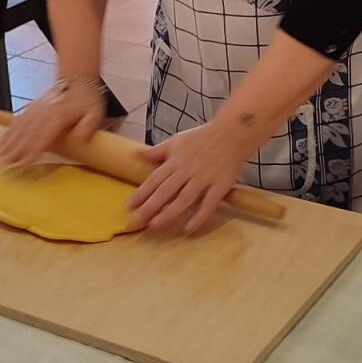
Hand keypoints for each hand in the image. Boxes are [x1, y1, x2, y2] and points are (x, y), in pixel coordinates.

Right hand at [0, 78, 106, 165]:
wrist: (78, 80)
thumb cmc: (87, 100)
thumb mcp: (95, 112)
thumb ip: (89, 126)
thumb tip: (80, 139)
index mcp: (60, 116)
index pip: (44, 135)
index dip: (34, 149)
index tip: (25, 162)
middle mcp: (45, 112)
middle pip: (29, 133)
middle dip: (17, 149)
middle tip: (8, 163)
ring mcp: (37, 109)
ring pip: (20, 127)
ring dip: (10, 141)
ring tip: (1, 155)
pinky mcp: (32, 108)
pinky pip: (18, 120)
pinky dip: (8, 131)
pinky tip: (1, 141)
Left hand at [128, 121, 248, 234]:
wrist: (232, 133)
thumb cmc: (202, 138)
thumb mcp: (176, 141)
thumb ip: (156, 152)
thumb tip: (134, 154)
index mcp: (176, 159)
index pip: (155, 179)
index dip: (142, 193)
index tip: (129, 206)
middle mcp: (188, 169)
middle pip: (166, 191)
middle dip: (150, 207)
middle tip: (136, 221)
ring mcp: (205, 178)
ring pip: (184, 199)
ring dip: (169, 213)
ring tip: (155, 225)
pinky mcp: (220, 185)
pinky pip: (209, 204)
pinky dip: (199, 217)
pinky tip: (188, 229)